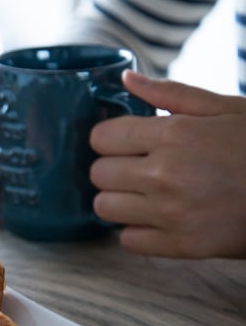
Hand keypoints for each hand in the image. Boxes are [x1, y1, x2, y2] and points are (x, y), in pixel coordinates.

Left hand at [90, 70, 245, 258]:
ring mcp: (172, 213)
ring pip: (104, 208)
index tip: (127, 142)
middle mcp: (165, 174)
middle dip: (114, 168)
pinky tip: (158, 219)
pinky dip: (137, 230)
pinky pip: (128, 240)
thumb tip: (127, 80)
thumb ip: (171, 94)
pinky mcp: (183, 245)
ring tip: (146, 194)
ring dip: (120, 200)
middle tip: (139, 167)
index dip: (111, 139)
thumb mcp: (226, 108)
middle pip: (98, 173)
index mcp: (174, 134)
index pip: (101, 138)